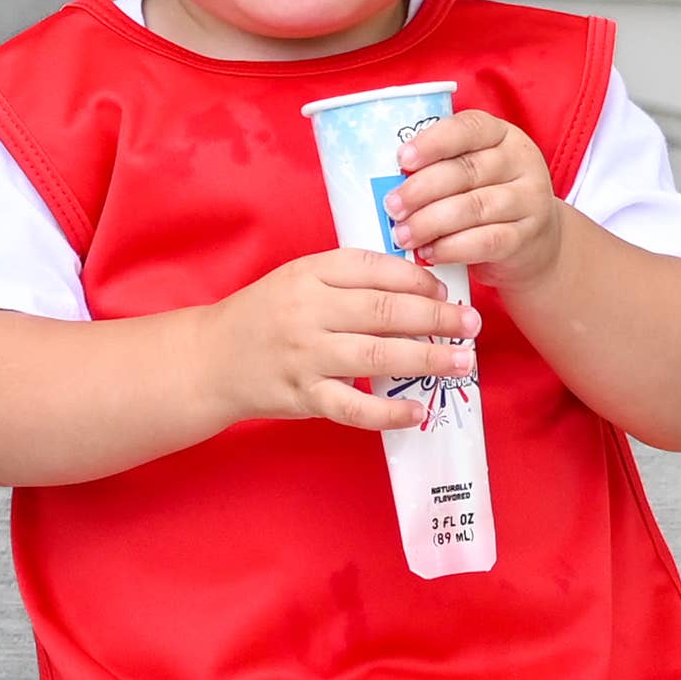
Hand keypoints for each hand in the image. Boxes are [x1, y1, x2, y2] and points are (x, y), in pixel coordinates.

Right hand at [198, 250, 476, 432]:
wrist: (209, 359)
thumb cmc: (264, 316)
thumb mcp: (298, 280)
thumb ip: (347, 280)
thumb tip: (417, 286)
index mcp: (310, 273)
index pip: (375, 268)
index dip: (418, 277)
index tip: (446, 290)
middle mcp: (308, 310)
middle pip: (385, 310)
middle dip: (437, 317)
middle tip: (471, 324)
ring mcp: (305, 355)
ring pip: (378, 355)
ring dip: (427, 359)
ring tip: (462, 362)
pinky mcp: (303, 395)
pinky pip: (354, 406)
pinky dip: (389, 412)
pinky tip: (418, 412)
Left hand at [390, 113, 568, 280]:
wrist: (532, 241)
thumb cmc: (485, 197)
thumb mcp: (470, 172)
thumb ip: (439, 167)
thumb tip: (387, 181)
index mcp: (501, 135)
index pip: (468, 128)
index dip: (433, 142)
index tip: (401, 159)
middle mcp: (520, 161)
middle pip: (466, 171)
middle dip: (421, 189)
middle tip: (391, 206)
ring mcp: (528, 199)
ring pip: (474, 207)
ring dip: (431, 222)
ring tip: (402, 235)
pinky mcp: (526, 236)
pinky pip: (486, 241)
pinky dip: (452, 248)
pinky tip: (429, 254)